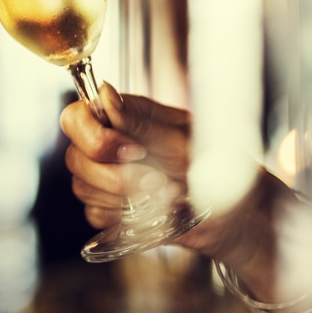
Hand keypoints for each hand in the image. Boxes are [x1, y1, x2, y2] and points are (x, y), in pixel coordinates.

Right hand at [59, 84, 279, 261]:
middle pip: (76, 158)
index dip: (94, 137)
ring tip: (167, 196)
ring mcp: (106, 178)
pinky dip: (125, 218)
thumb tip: (105, 94)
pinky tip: (154, 212)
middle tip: (158, 179)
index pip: (76, 116)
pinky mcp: (110, 209)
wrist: (236, 213)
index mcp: (123, 117)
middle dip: (116, 176)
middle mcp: (109, 145)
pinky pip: (96, 215)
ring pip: (83, 189)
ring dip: (127, 198)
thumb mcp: (183, 139)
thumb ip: (141, 121)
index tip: (132, 150)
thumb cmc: (218, 166)